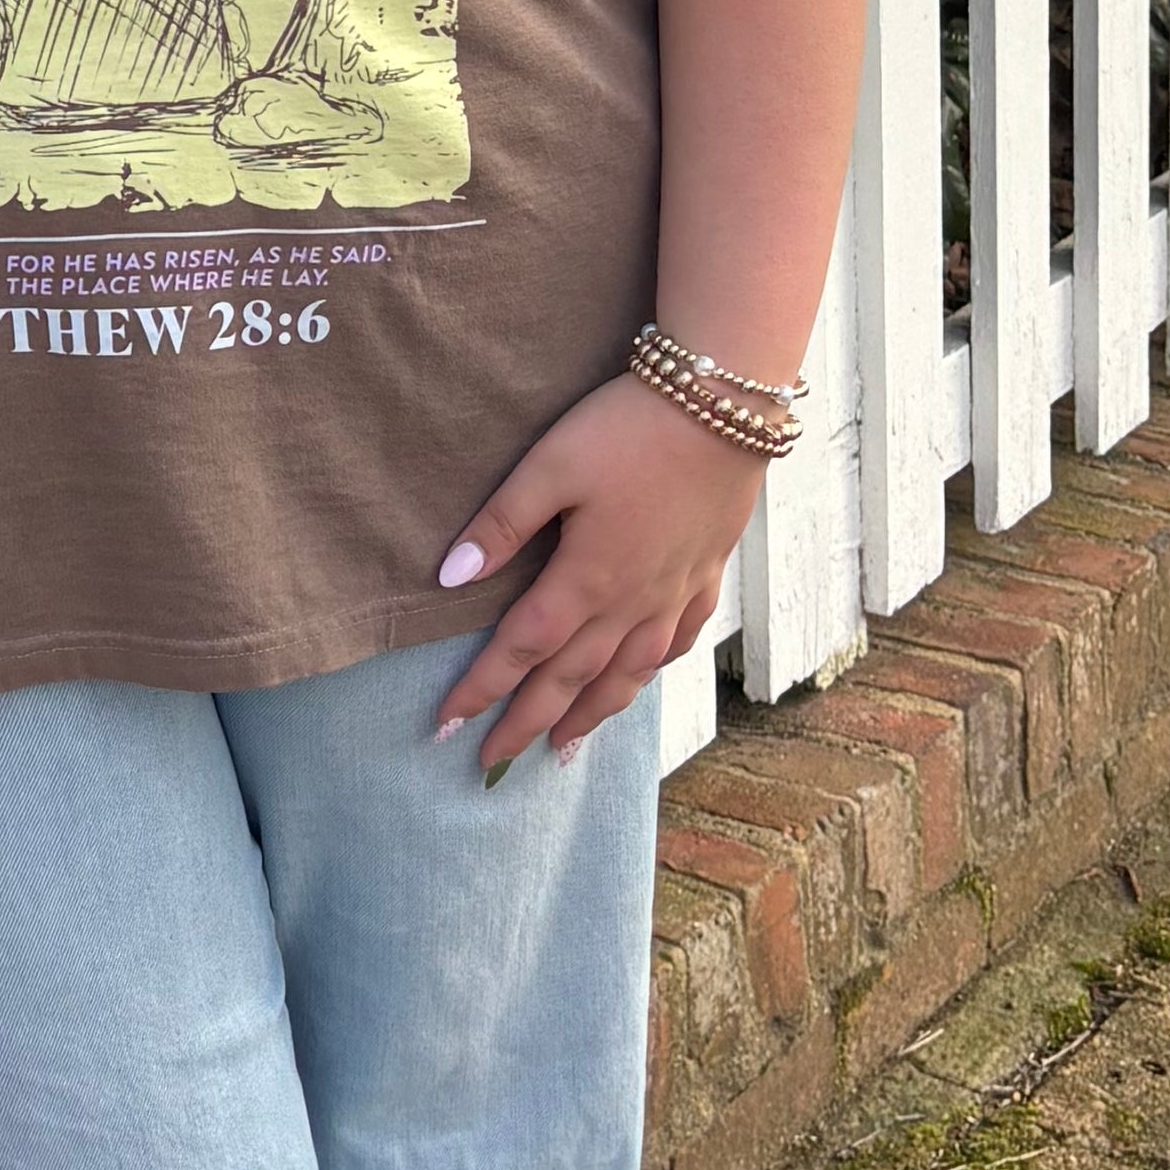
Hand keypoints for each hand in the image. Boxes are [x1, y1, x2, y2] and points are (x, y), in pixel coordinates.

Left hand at [426, 374, 765, 780]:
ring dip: (590, 714)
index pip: (522, 649)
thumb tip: (449, 577)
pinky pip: (677, 641)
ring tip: (562, 748)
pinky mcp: (706, 573)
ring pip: (627, 672)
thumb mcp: (550, 464)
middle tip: (490, 762)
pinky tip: (640, 677)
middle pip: (571, 678)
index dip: (482, 688)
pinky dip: (652, 669)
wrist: (724, 406)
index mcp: (586, 578)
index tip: (445, 724)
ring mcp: (674, 592)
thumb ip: (501, 524)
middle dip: (526, 721)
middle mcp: (632, 601)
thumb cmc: (628, 429)